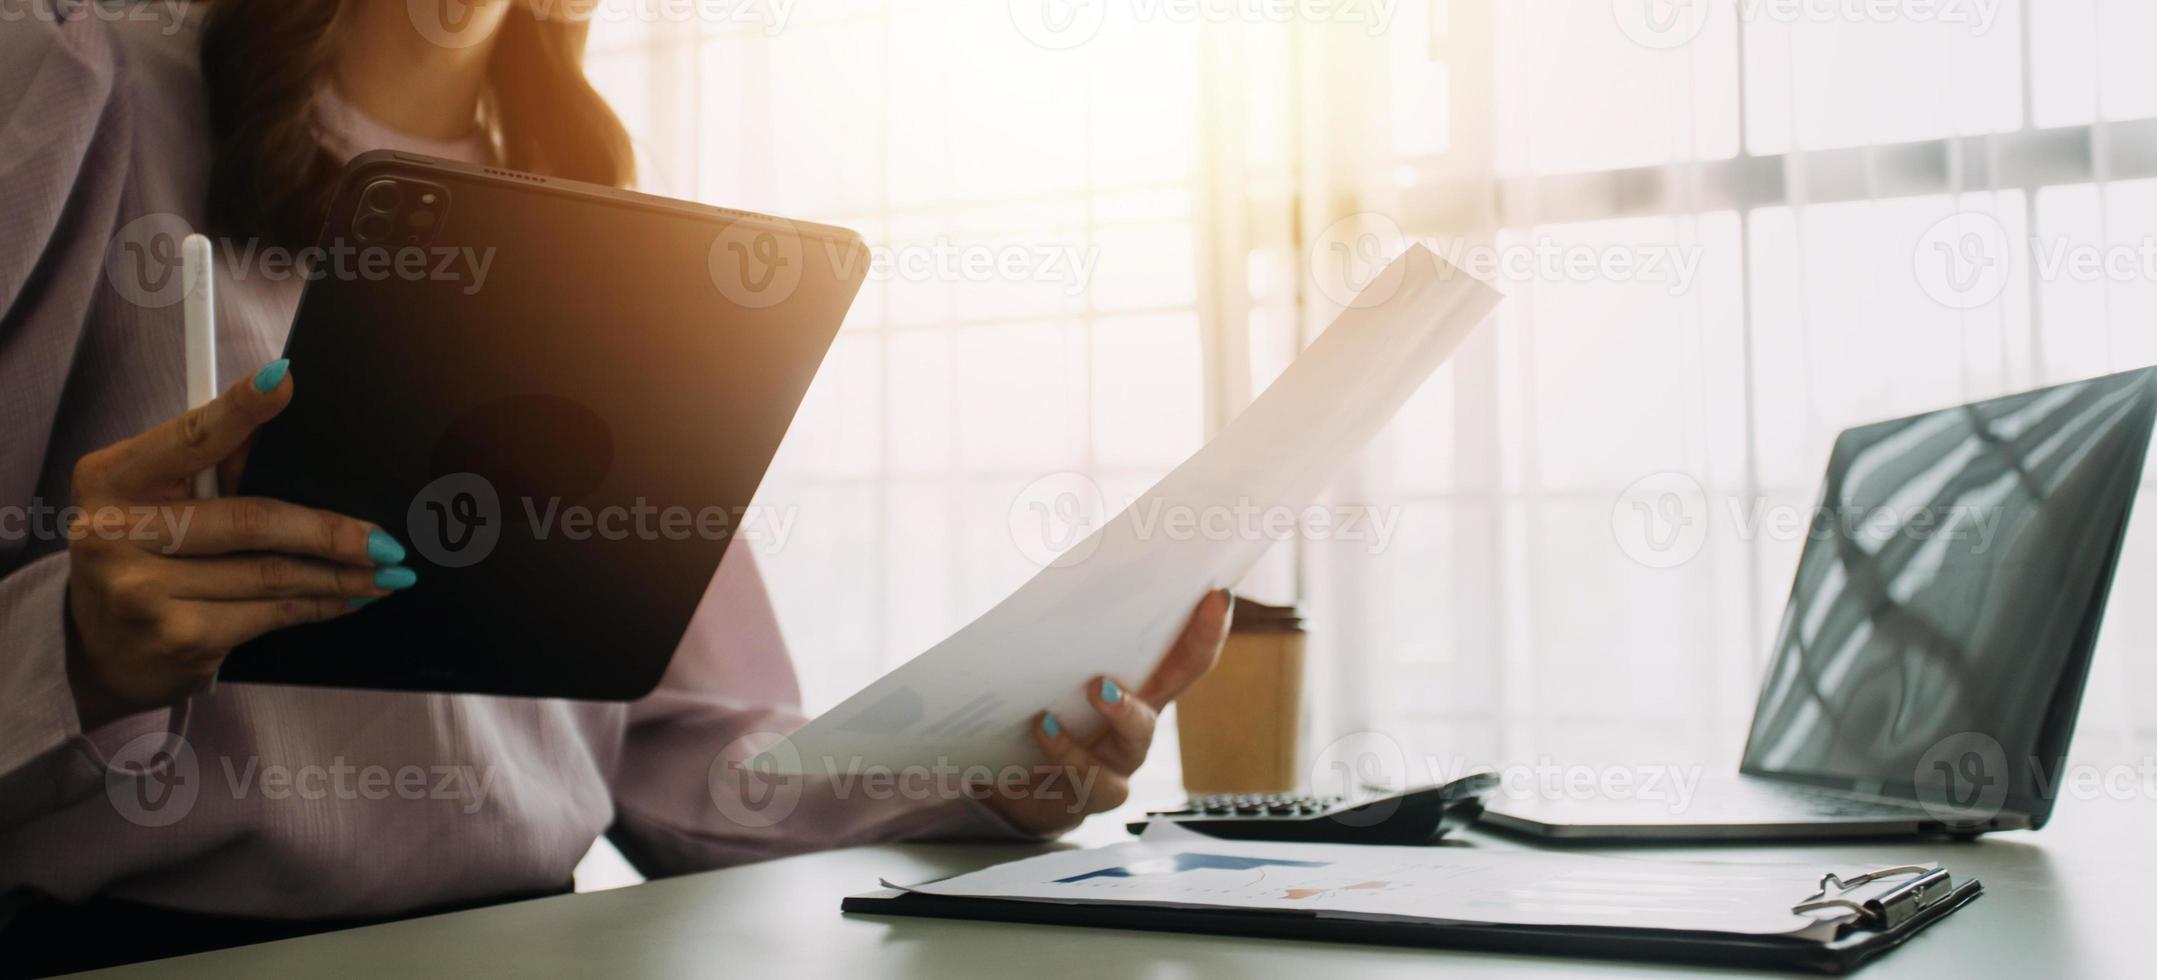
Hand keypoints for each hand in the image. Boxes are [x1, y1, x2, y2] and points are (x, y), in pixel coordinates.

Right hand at [63, 361, 414, 728]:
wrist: (105, 649)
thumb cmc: (146, 556)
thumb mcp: (158, 501)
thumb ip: (212, 469)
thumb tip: (296, 432)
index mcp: (113, 478)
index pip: (190, 437)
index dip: (240, 410)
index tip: (283, 380)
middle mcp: (116, 531)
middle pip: (253, 519)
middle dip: (333, 532)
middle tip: (388, 540)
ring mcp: (143, 590)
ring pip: (272, 573)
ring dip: (342, 575)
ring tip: (387, 572)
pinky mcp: (176, 636)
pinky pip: (270, 614)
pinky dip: (321, 605)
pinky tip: (350, 599)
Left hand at [981, 588, 1234, 835]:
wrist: (1019, 792)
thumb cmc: (1045, 722)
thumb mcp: (1053, 680)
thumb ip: (1062, 644)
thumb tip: (1055, 592)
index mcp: (1137, 686)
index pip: (1183, 650)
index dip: (1208, 625)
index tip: (1219, 592)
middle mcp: (1141, 719)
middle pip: (1184, 676)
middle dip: (1202, 640)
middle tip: (1209, 602)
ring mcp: (1123, 758)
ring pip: (1138, 733)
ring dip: (1123, 708)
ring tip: (1098, 687)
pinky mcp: (1095, 791)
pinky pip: (1089, 773)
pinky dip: (1065, 747)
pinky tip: (1043, 725)